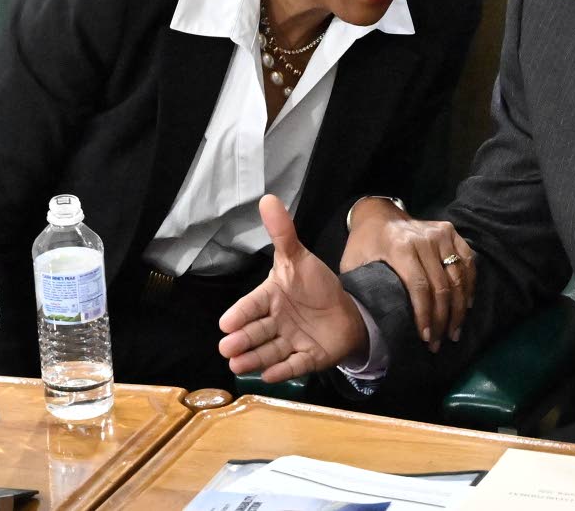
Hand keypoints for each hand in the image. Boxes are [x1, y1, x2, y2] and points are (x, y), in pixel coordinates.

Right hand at [219, 194, 366, 381]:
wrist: (348, 309)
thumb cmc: (316, 286)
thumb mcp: (298, 257)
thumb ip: (282, 232)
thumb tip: (268, 198)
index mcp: (271, 298)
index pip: (252, 306)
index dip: (241, 314)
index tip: (226, 323)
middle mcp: (277, 323)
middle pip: (257, 332)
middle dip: (242, 340)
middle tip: (227, 348)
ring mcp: (292, 342)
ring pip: (270, 351)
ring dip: (255, 358)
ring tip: (238, 364)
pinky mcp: (309, 358)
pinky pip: (295, 366)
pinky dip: (283, 371)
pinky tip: (269, 376)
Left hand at [339, 198, 475, 351]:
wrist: (378, 213)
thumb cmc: (364, 243)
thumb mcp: (353, 264)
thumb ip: (361, 289)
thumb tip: (368, 322)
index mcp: (400, 247)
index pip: (419, 287)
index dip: (425, 315)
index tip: (426, 338)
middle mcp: (424, 239)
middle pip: (441, 285)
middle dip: (443, 319)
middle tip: (441, 342)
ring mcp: (440, 233)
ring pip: (457, 276)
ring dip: (459, 308)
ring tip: (455, 331)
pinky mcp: (451, 231)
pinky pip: (467, 261)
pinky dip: (469, 285)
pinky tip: (467, 305)